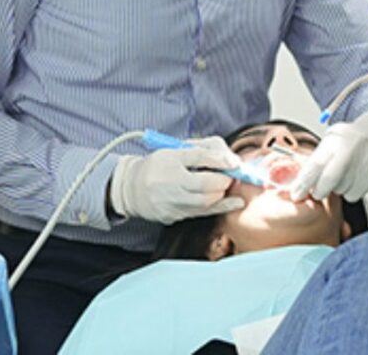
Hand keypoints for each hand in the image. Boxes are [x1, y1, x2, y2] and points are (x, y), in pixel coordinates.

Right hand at [109, 137, 244, 224]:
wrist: (131, 188)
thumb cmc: (158, 165)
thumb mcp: (175, 150)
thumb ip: (202, 151)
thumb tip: (230, 159)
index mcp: (169, 160)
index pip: (198, 157)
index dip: (219, 159)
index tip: (235, 162)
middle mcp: (169, 182)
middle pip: (203, 184)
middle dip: (223, 180)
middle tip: (233, 174)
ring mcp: (170, 202)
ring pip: (204, 202)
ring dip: (222, 193)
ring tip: (228, 185)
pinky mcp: (173, 216)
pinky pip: (200, 213)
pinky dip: (220, 207)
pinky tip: (235, 203)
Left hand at [288, 111, 367, 202]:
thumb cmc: (353, 137)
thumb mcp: (332, 137)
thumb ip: (317, 155)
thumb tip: (299, 176)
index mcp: (335, 140)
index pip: (315, 165)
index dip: (303, 183)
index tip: (296, 193)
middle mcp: (350, 152)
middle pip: (328, 183)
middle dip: (319, 190)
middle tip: (317, 188)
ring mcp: (364, 165)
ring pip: (341, 191)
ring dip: (337, 188)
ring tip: (344, 173)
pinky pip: (355, 194)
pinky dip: (351, 190)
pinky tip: (354, 177)